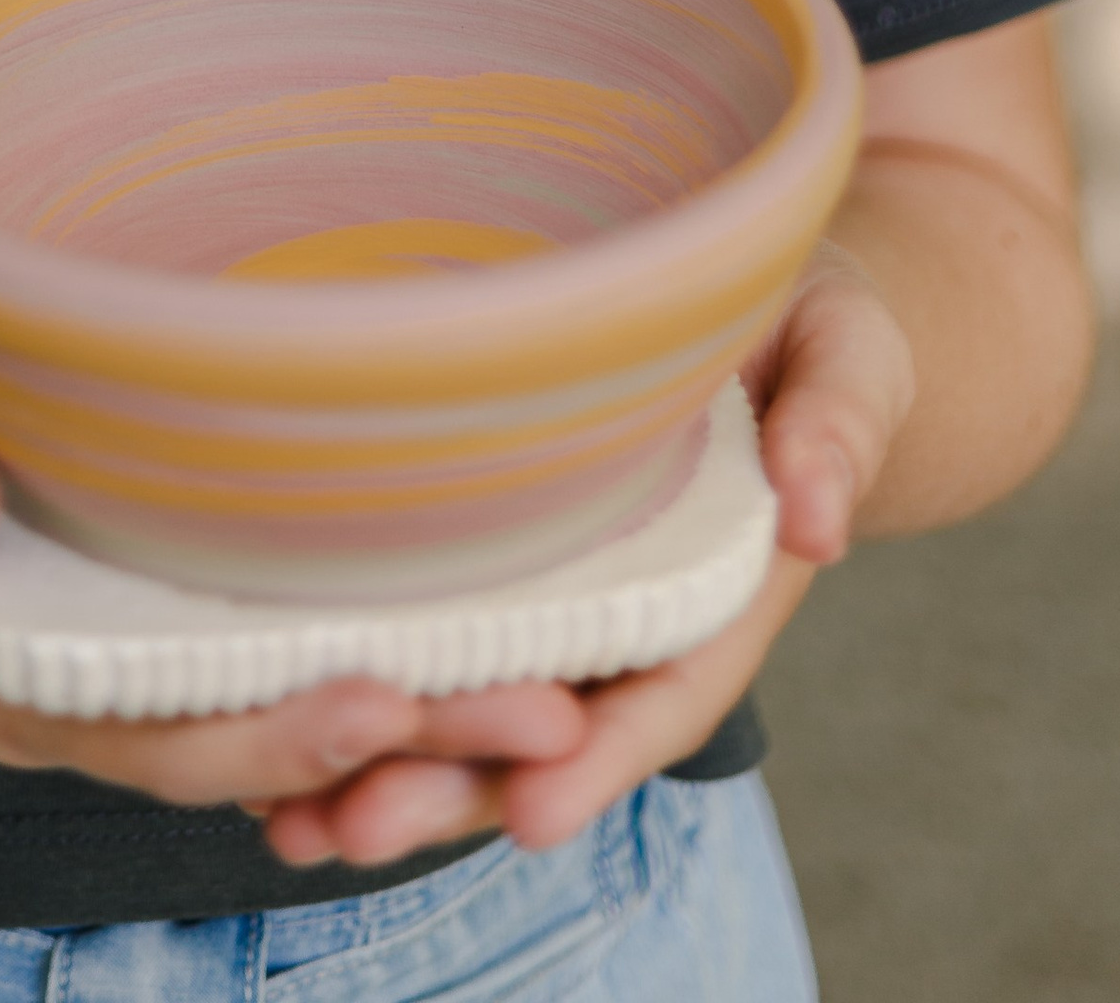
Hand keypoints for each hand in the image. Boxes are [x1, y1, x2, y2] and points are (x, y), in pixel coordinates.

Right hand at [0, 345, 586, 827]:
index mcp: (22, 691)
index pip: (181, 734)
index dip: (288, 730)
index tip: (395, 703)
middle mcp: (98, 678)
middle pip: (275, 728)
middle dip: (416, 732)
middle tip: (566, 706)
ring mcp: (123, 626)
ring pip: (295, 681)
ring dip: (427, 682)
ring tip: (575, 658)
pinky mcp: (137, 555)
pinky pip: (267, 610)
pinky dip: (364, 610)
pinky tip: (463, 572)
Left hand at [253, 240, 918, 869]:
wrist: (760, 295)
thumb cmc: (813, 329)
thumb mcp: (848, 358)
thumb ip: (838, 429)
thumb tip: (818, 520)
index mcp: (721, 588)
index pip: (663, 689)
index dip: (598, 755)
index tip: (533, 810)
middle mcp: (629, 613)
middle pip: (544, 725)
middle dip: (455, 786)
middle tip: (355, 824)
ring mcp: (559, 593)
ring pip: (473, 702)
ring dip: (386, 766)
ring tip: (290, 819)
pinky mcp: (493, 549)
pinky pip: (431, 632)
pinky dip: (361, 694)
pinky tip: (271, 731)